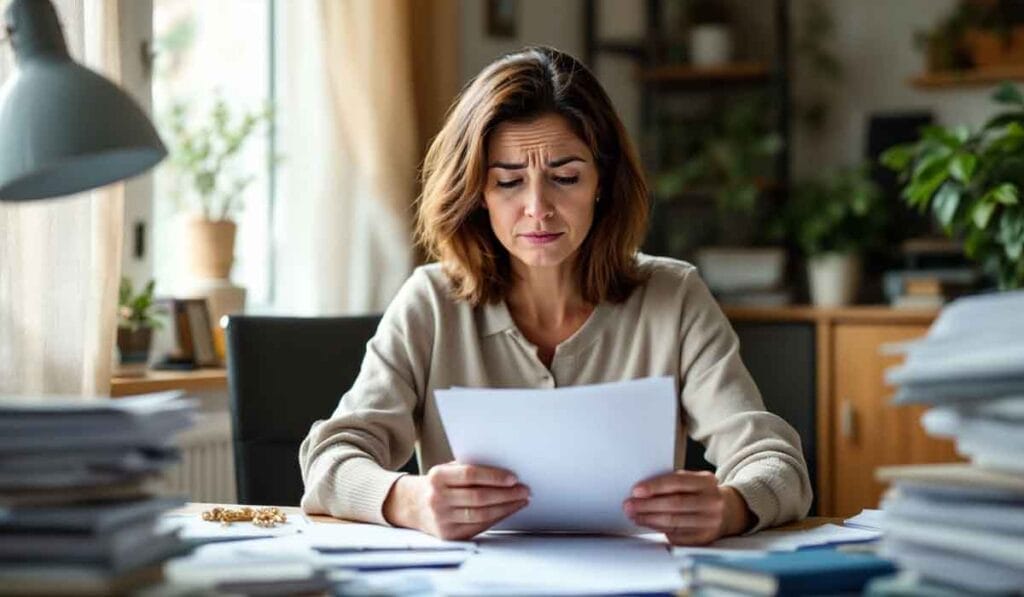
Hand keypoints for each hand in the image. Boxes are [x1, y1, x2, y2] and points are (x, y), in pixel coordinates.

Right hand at [383, 462, 529, 539]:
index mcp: (437, 476)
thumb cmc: (438, 484)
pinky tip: (508, 510)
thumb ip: (470, 469)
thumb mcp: (447, 470)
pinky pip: (479, 526)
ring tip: (521, 500)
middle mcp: (437, 499)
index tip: (514, 478)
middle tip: (524, 490)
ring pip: (481, 514)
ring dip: (506, 507)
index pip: (470, 474)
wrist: (412, 505)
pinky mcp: (449, 535)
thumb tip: (505, 472)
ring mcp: (442, 519)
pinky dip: (497, 518)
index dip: (494, 476)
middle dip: (506, 494)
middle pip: (479, 497)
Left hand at [624, 470, 751, 545]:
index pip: (677, 482)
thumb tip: (642, 491)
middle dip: (647, 505)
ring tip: (633, 515)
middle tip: (629, 505)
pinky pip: (676, 535)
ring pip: (673, 521)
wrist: (727, 512)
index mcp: (707, 482)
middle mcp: (711, 502)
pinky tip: (646, 524)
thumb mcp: (693, 481)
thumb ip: (672, 482)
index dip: (655, 487)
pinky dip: (658, 529)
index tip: (636, 490)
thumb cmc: (701, 494)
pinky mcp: (704, 538)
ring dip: (648, 519)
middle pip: (674, 504)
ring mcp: (709, 522)